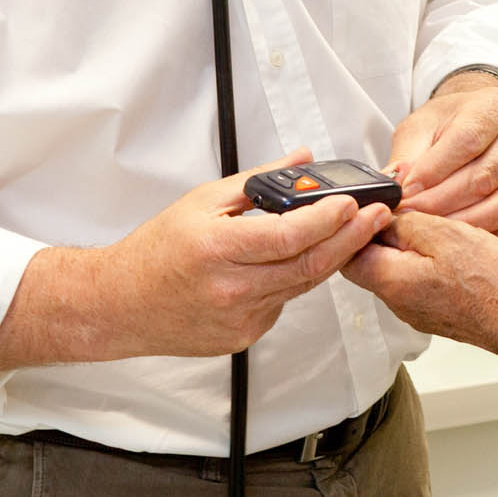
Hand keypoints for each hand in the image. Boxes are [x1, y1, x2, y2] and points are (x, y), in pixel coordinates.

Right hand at [88, 150, 392, 357]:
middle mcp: (231, 288)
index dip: (328, 220)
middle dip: (350, 238)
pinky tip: (296, 261)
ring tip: (354, 231)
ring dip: (332, 257)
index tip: (353, 202)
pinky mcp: (244, 336)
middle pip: (309, 266)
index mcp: (217, 248)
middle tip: (377, 216)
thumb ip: (258, 181)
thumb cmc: (157, 251)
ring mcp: (240, 318)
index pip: (288, 236)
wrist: (121, 304)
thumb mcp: (202, 201)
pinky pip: (283, 302)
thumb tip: (301, 160)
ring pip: (302, 285)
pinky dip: (295, 279)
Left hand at [340, 209, 497, 361]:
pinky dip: (425, 264)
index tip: (379, 208)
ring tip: (435, 230)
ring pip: (396, 271)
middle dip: (384, 235)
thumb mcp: (446, 233)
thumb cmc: (492, 282)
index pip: (348, 253)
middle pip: (371, 262)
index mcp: (390, 281)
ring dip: (408, 249)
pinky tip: (449, 253)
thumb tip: (384, 215)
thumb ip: (406, 222)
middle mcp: (396, 302)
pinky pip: (417, 284)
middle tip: (410, 214)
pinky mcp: (434, 314)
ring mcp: (415, 311)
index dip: (358, 226)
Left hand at [386, 75, 497, 244]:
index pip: (466, 142)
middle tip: (411, 217)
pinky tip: (474, 240)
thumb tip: (392, 185)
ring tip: (434, 231)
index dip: (433, 172)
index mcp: (494, 107)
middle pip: (484, 178)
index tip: (406, 193)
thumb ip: (406, 157)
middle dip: (441, 204)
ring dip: (466, 224)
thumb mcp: (419, 129)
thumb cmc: (448, 125)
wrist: (477, 125)